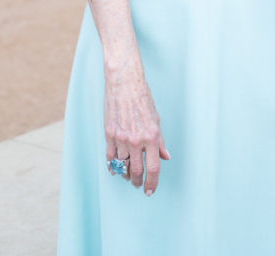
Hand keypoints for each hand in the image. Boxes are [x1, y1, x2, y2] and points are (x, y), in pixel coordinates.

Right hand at [104, 67, 169, 194]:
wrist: (124, 83)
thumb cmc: (142, 98)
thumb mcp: (156, 119)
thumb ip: (160, 141)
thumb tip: (165, 157)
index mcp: (151, 136)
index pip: (153, 168)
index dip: (152, 183)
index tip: (150, 190)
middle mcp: (136, 140)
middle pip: (136, 172)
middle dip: (138, 182)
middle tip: (138, 185)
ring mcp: (121, 138)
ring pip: (122, 167)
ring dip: (125, 175)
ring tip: (128, 177)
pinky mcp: (109, 134)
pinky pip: (110, 157)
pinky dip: (112, 167)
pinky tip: (115, 170)